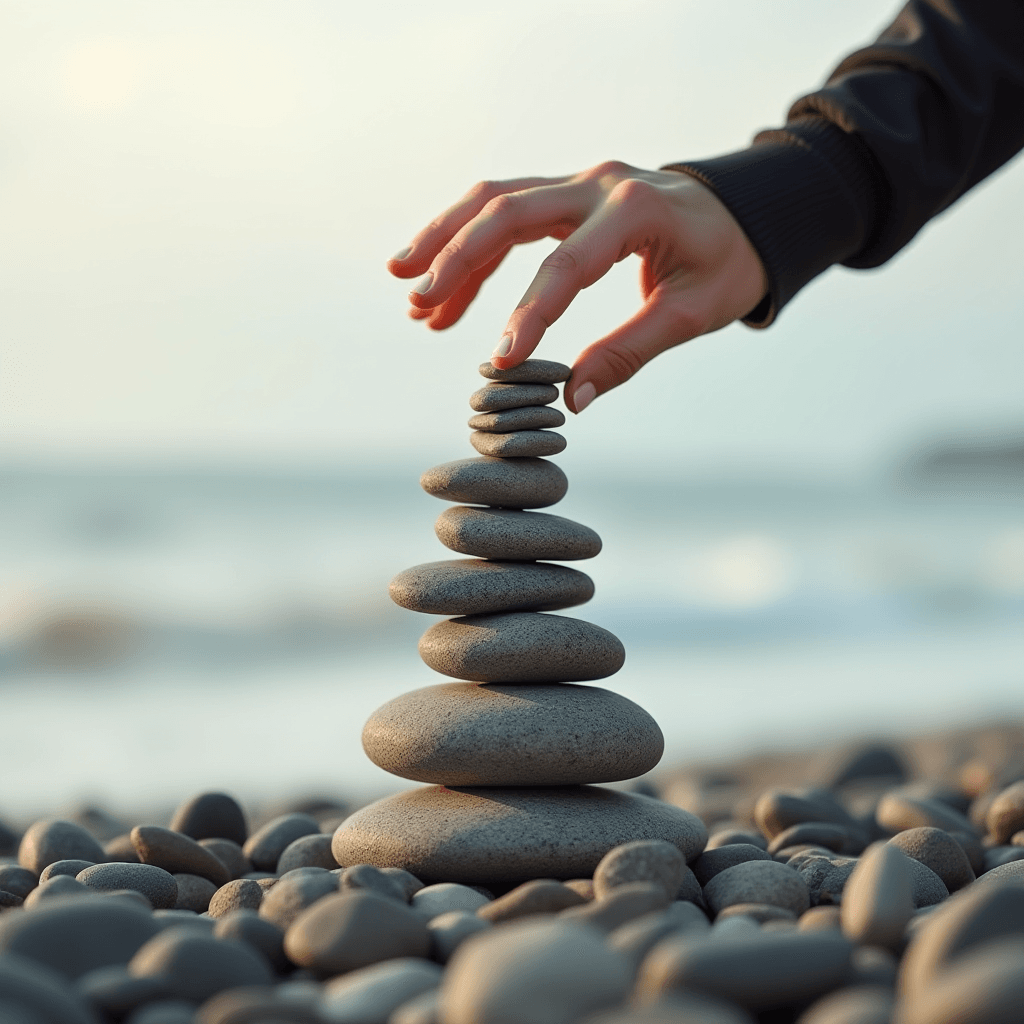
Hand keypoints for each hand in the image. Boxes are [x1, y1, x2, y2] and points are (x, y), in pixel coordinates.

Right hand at [387, 160, 766, 411]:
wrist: (745, 214)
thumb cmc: (725, 265)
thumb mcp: (690, 314)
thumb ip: (628, 353)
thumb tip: (570, 401)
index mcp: (636, 210)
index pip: (566, 264)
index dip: (527, 314)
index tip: (497, 362)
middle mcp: (599, 184)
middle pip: (508, 210)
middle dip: (456, 256)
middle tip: (417, 301)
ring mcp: (580, 182)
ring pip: (496, 201)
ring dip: (448, 243)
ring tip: (410, 293)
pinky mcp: (569, 193)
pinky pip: (509, 210)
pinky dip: (472, 246)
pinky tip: (447, 292)